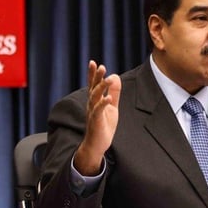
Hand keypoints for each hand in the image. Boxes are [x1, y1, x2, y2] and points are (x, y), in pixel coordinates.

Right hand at [74, 60, 120, 174]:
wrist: (97, 145)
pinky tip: (108, 98)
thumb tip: (116, 77)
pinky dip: (103, 103)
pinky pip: (98, 110)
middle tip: (101, 66)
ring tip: (108, 78)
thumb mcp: (112, 107)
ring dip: (101, 87)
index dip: (93, 74)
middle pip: (93, 88)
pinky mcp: (96, 121)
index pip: (93, 84)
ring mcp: (93, 112)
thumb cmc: (104, 126)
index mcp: (95, 101)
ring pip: (95, 97)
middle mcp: (92, 104)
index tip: (94, 62)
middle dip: (96, 77)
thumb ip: (114, 92)